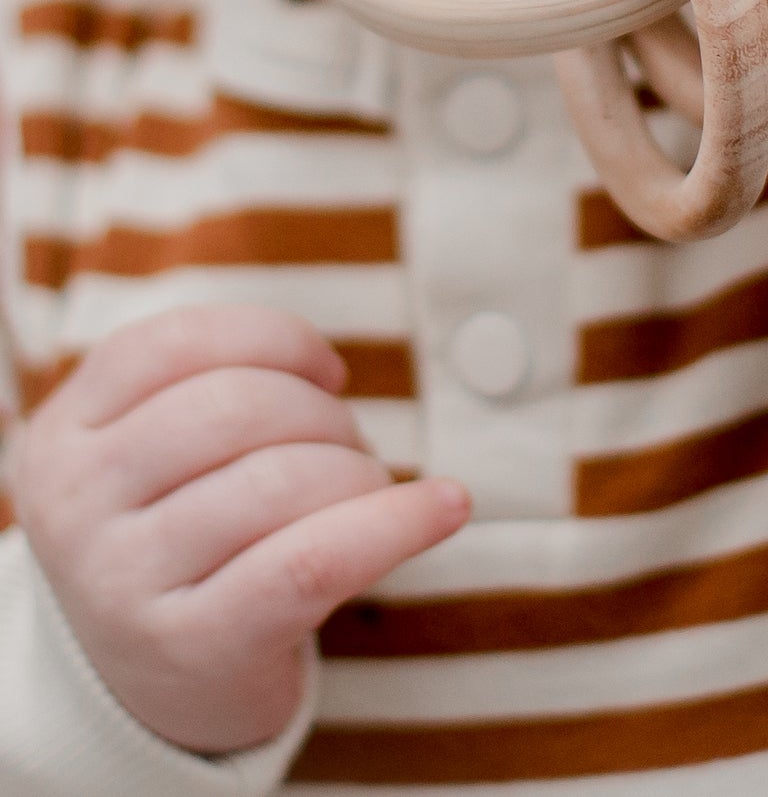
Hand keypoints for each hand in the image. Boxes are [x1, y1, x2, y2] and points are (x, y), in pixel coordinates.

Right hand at [10, 306, 469, 753]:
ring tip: (365, 492)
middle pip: (239, 407)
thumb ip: (219, 384)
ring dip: (359, 471)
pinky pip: (315, 561)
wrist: (154, 687)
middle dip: (326, 415)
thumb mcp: (160, 454)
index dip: (278, 338)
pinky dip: (398, 523)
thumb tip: (330, 372)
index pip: (177, 343)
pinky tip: (445, 507)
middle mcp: (74, 507)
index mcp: (63, 437)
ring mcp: (122, 582)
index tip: (328, 373)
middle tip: (349, 449)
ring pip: (281, 480)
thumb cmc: (186, 536)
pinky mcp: (193, 646)